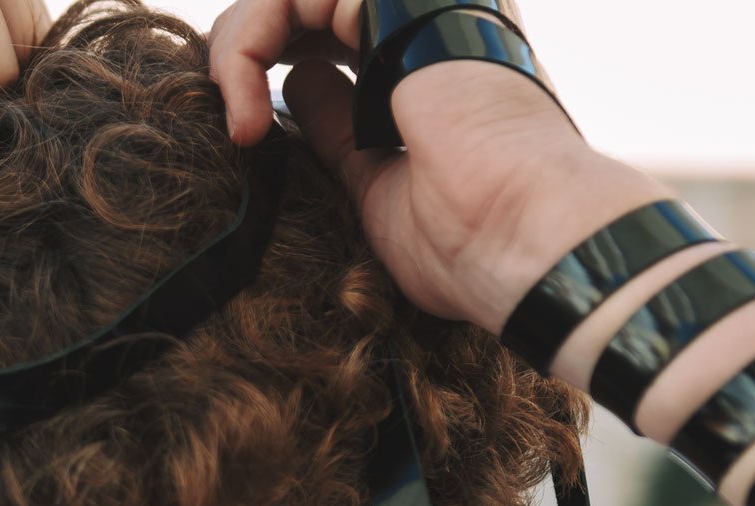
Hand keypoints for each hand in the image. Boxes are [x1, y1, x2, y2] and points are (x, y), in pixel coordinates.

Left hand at [206, 0, 661, 329]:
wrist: (516, 233)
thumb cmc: (464, 233)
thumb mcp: (374, 176)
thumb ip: (337, 125)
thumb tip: (298, 81)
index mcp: (420, 57)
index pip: (322, 29)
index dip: (265, 66)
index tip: (249, 138)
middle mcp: (420, 16)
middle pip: (303, 2)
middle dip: (244, 48)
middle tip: (238, 123)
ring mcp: (416, 2)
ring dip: (241, 47)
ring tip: (245, 123)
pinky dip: (253, 39)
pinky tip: (253, 108)